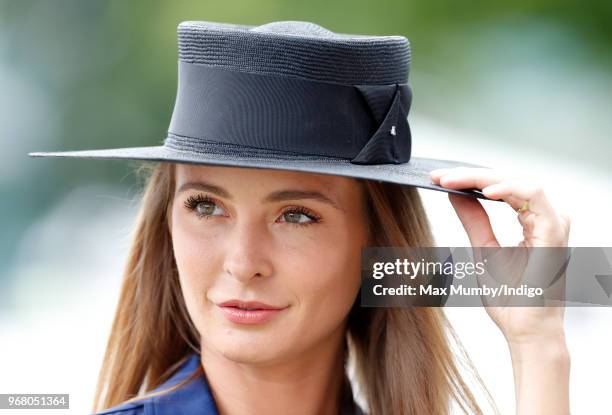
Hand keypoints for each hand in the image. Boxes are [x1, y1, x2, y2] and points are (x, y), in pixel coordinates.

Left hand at [429, 167, 570, 344]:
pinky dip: (508, 189)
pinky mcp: (554, 233)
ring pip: (520, 182)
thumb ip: (474, 221)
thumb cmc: (512, 299)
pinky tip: (483, 191)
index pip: (501, 189)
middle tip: (440, 176)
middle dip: (470, 175)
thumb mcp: (483, 251)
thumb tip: (456, 195)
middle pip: (508, 181)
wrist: (526, 331)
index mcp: (532, 222)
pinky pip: (534, 197)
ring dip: (483, 178)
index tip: (439, 178)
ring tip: (453, 181)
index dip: (469, 179)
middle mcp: (546, 220)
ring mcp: (553, 224)